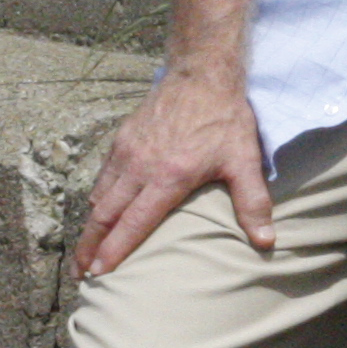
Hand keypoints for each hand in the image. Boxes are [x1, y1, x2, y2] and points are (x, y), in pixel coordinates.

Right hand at [72, 64, 272, 279]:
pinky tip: (98, 213)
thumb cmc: (225, 119)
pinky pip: (103, 176)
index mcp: (168, 177)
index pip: (134, 222)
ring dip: (89, 226)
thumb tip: (266, 242)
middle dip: (90, 246)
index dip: (115, 249)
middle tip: (80, 273)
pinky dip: (97, 199)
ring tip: (84, 252)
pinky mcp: (121, 139)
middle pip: (105, 214)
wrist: (202, 74)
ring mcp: (127, 151)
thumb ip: (253, 203)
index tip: (99, 273)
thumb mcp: (244, 161)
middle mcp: (140, 166)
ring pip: (99, 196)